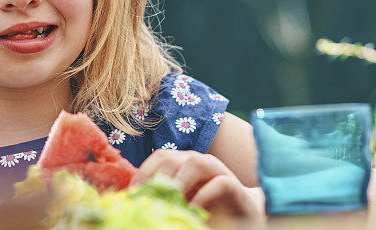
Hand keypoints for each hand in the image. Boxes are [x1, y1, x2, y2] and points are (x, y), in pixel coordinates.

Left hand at [131, 149, 264, 221]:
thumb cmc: (206, 212)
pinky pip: (220, 183)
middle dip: (159, 176)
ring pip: (196, 162)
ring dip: (181, 180)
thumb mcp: (180, 204)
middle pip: (173, 157)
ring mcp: (218, 172)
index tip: (133, 193)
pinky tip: (194, 209)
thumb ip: (163, 199)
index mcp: (183, 165)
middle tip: (150, 198)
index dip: (144, 172)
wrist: (242, 219)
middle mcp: (199, 163)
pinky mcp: (235, 187)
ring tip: (173, 199)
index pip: (160, 157)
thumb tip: (134, 201)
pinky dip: (205, 195)